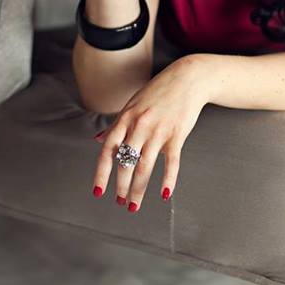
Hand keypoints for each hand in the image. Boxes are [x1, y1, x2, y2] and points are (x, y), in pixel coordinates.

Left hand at [91, 55, 205, 211]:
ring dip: (138, 190)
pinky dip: (168, 180)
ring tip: (134, 206)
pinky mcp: (177, 135)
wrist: (187, 79)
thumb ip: (115, 125)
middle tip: (120, 204)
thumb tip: (97, 140)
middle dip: (121, 187)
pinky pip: (171, 163)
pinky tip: (164, 195)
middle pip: (126, 162)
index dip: (102, 173)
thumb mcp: (132, 104)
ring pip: (145, 167)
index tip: (98, 192)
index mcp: (126, 118)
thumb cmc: (158, 91)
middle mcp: (139, 126)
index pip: (108, 150)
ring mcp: (158, 131)